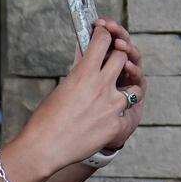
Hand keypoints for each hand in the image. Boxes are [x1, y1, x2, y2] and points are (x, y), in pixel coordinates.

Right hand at [17, 22, 142, 167]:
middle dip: (118, 58)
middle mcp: (102, 86)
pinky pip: (126, 116)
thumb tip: (86, 62)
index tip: (103, 33)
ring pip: (134, 89)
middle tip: (114, 62)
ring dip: (127, 89)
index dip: (104, 34)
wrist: (46, 148)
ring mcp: (112, 106)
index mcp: (84, 72)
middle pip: (122, 58)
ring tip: (118, 95)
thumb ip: (79, 74)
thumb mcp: (62, 88)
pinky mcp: (117, 125)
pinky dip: (119, 118)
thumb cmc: (46, 119)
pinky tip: (109, 122)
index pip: (103, 41)